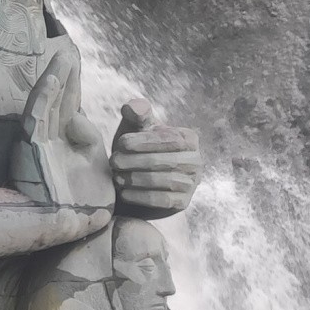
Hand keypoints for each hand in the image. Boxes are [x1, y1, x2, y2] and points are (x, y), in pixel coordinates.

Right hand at [11, 49, 113, 209]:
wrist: (78, 227)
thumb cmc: (86, 200)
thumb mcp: (94, 163)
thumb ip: (87, 138)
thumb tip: (77, 118)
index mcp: (61, 142)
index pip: (65, 107)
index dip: (70, 86)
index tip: (74, 63)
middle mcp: (46, 141)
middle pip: (54, 102)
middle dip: (62, 78)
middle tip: (68, 54)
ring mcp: (37, 145)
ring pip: (43, 106)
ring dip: (52, 81)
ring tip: (62, 60)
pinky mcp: (31, 151)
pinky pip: (36, 119)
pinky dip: (43, 98)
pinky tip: (52, 80)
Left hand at [111, 99, 199, 218]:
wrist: (138, 183)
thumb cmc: (137, 150)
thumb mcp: (136, 129)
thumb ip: (136, 114)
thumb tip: (134, 107)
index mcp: (189, 139)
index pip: (169, 139)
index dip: (143, 141)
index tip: (121, 144)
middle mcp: (196, 161)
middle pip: (163, 161)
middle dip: (134, 161)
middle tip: (114, 162)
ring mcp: (192, 183)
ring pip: (162, 181)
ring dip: (135, 179)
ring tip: (116, 177)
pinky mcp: (183, 202)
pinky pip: (162, 200)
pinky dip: (140, 196)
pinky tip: (124, 192)